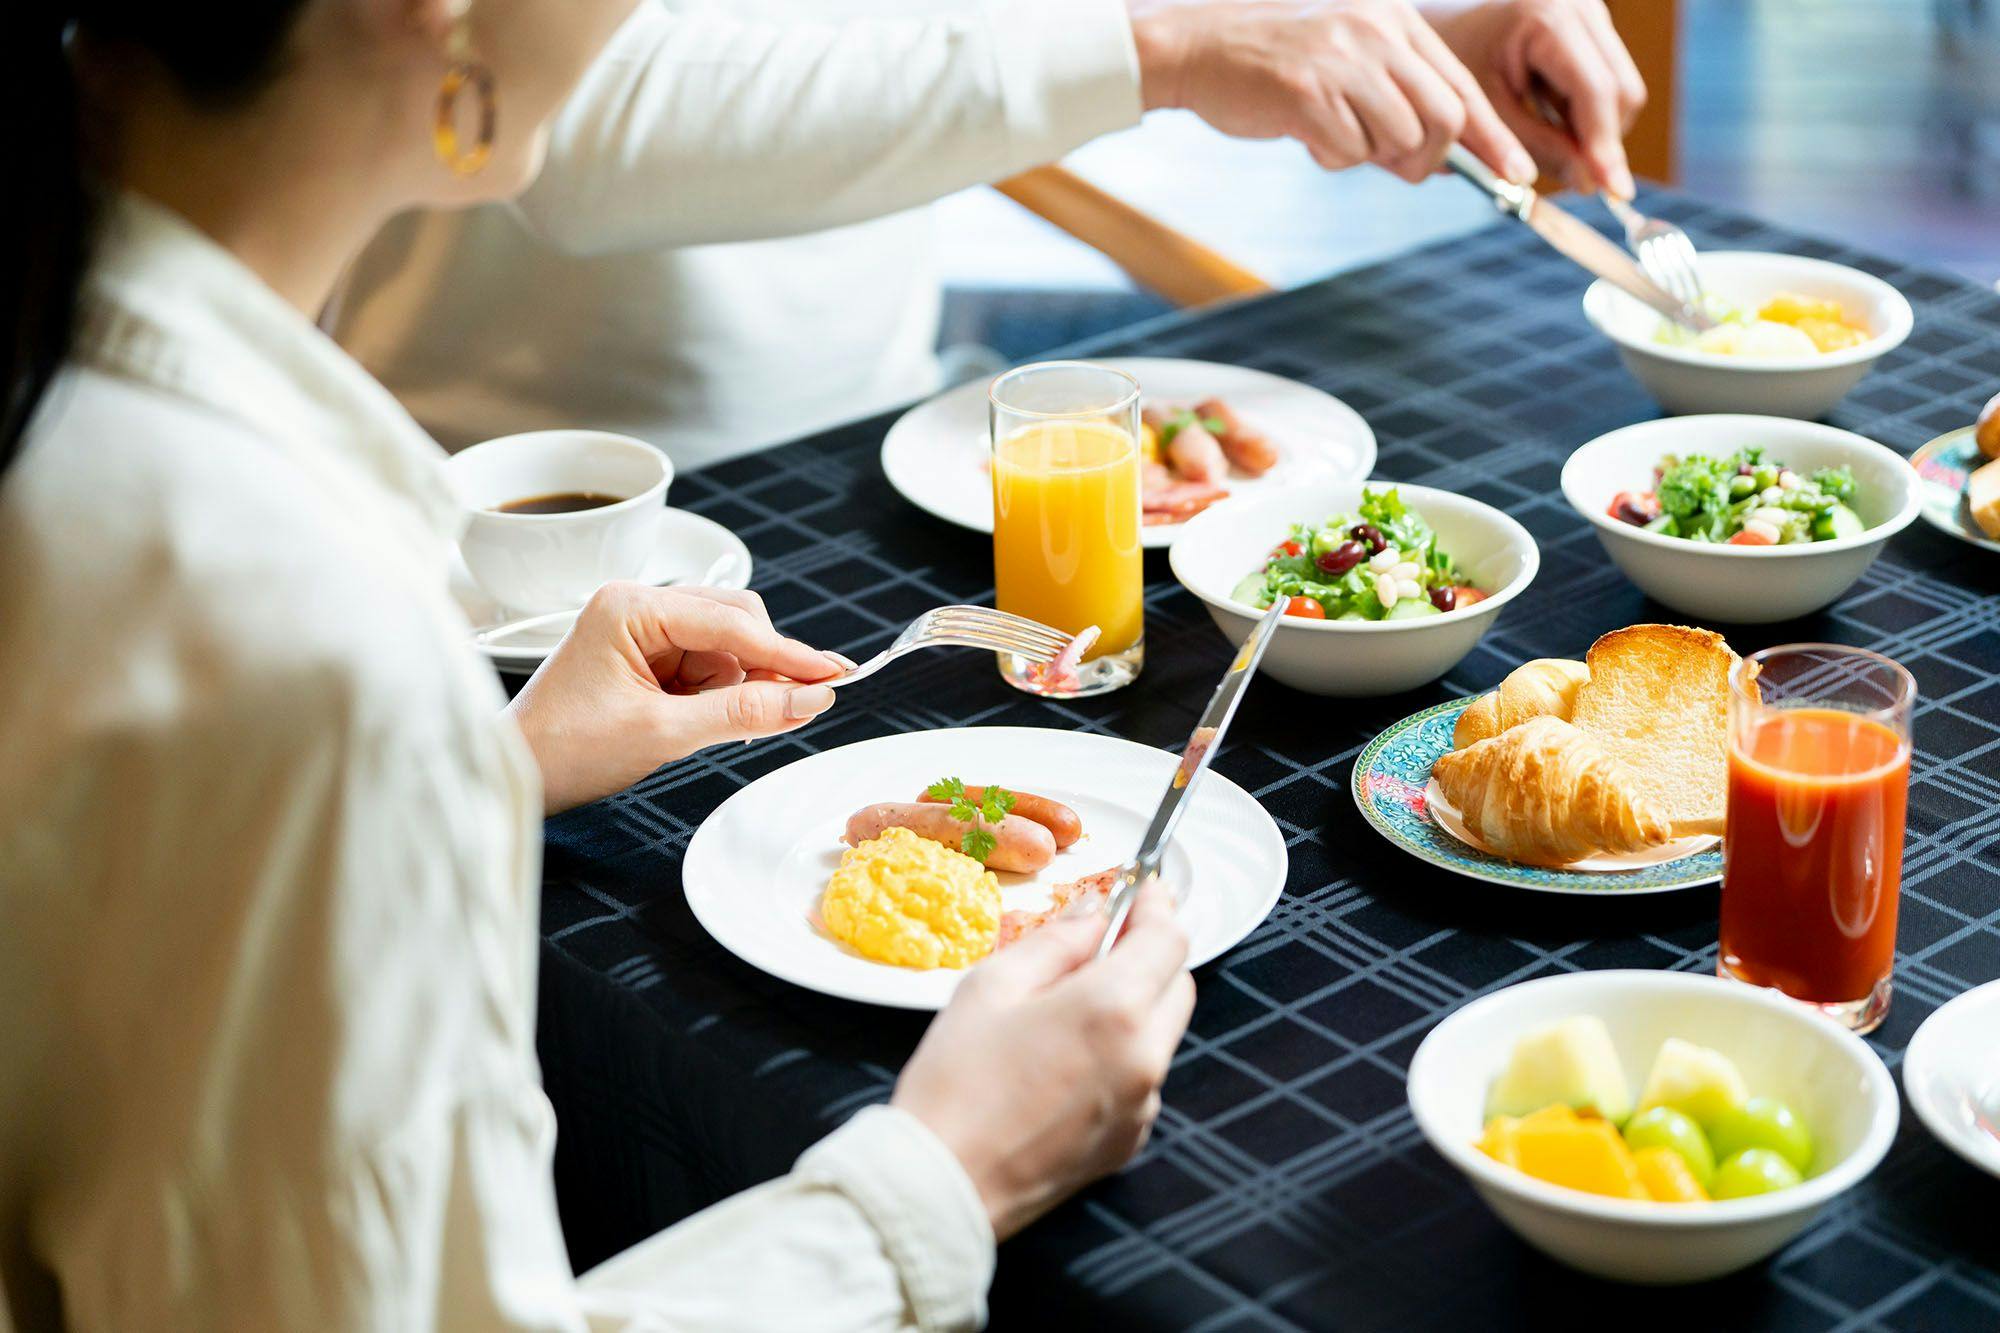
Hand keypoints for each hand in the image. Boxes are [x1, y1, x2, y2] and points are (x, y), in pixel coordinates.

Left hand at [505, 583, 843, 812]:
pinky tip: (707, 720)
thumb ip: (742, 712)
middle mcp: (637, 605)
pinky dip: (719, 694)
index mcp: (631, 607)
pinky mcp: (646, 656)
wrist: (518, 774)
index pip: (731, 622)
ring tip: (717, 726)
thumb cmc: (565, 750)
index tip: (834, 675)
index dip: (788, 653)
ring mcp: (641, 629)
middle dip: (762, 667)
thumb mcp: (663, 733)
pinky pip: (705, 666)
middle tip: (795, 707)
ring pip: (725, 647)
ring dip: (737, 685)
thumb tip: (809, 699)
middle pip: (734, 621)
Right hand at [894, 883, 1195, 1238]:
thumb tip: (1093, 913)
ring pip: (1163, 1032)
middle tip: (1103, 940)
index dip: (1157, 906)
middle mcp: (1143, 1058)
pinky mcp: (1129, 1140)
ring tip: (1070, 1003)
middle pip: (1177, 983)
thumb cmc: (956, 1083)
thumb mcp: (993, 986)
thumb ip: (1056, 942)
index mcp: (1113, 1010)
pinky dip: (1123, 1053)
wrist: (942, 1183)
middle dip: (1150, 954)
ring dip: (1136, 1004)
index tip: (1142, 890)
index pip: (1168, 939)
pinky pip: (1143, 1077)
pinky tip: (1067, 1055)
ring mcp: (1141, 1105)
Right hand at [1127, 0, 1536, 185]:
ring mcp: (1343, 59)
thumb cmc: (1279, 66)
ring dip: (1370, 156)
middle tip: (1397, 166)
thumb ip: (1397, 97)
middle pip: (1444, 118)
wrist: (1201, 50)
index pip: (1462, 85)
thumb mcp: (1350, 61)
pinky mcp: (1308, 92)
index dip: (1493, 137)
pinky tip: (1304, 133)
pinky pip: (1349, 150)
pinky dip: (1332, 157)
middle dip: (1428, 159)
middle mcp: (1376, 30)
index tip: (1514, 174)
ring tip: (1334, 138)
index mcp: (1394, 19)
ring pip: (1398, 139)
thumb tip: (1445, 160)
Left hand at [1425, 0, 1645, 195]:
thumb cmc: (1455, 72)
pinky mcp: (1595, 28)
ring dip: (1595, 131)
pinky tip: (1551, 123)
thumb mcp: (1486, 115)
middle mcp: (1580, 5)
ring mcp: (1592, 13)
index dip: (1605, 145)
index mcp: (1547, 17)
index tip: (1614, 192)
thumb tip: (1589, 184)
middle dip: (1603, 141)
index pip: (1595, 90)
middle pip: (1622, 91)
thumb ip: (1536, 148)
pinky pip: (1611, 84)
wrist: (1447, 32)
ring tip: (1547, 144)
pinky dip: (1587, 115)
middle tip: (1574, 181)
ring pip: (1623, 90)